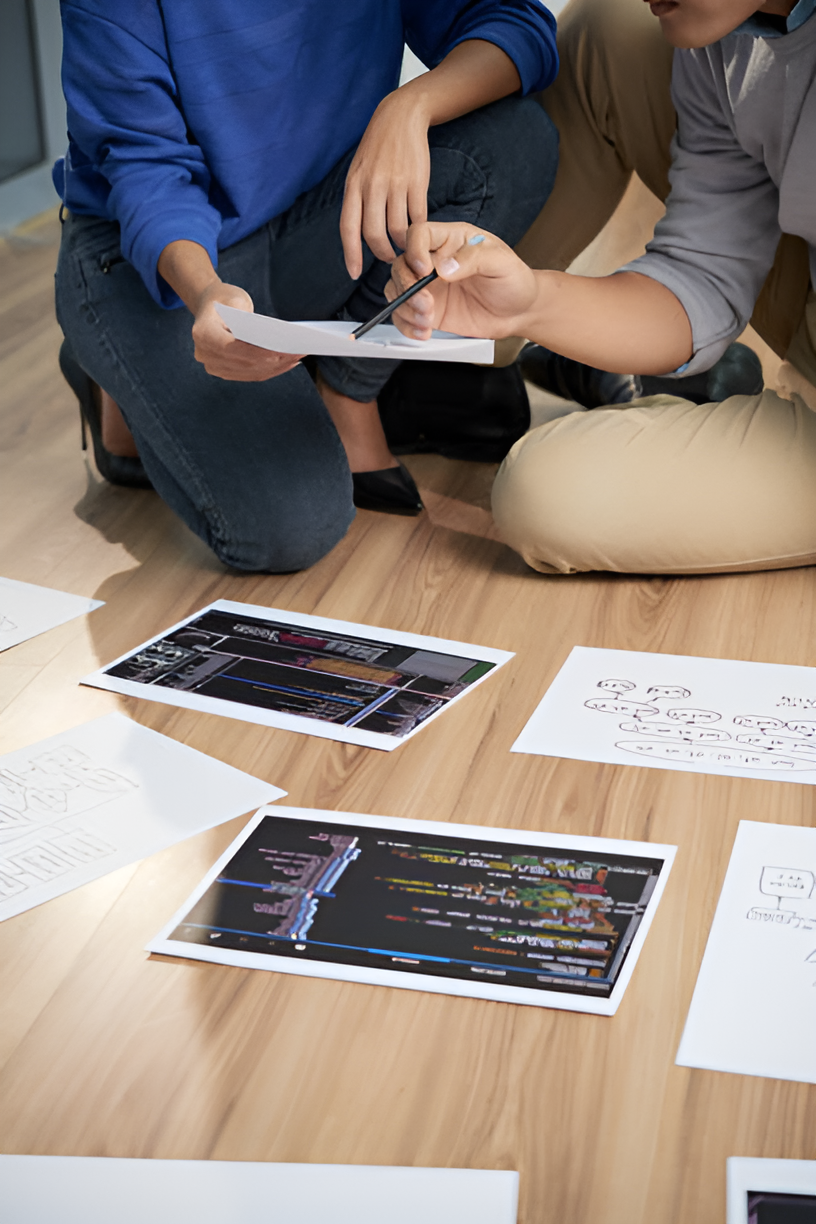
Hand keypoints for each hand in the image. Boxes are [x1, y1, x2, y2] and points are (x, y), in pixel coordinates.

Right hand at [190, 282, 303, 381]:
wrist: (210, 306)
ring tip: (296, 357)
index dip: (256, 352)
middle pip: (244, 363)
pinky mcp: (225, 372)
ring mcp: (213, 366)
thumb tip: (270, 338)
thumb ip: (248, 318)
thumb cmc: (225, 299)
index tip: (280, 351)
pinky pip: (251, 375)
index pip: (231, 347)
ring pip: (250, 372)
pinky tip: (287, 362)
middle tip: (297, 352)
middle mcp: (204, 354)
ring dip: (276, 367)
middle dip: (273, 360)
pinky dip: (270, 370)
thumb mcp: (236, 299)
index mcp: (202, 333)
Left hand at [340, 90, 430, 279]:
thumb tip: (358, 235)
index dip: (351, 254)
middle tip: (390, 260)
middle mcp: (372, 186)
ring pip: (398, 230)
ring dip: (403, 245)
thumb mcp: (358, 171)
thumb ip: (357, 200)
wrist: (400, 118)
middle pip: (374, 235)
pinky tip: (418, 231)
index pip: (348, 228)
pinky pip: (417, 217)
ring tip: (405, 247)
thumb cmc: (377, 149)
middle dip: (382, 254)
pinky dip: (418, 230)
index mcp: (354, 185)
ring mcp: (395, 184)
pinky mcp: (417, 182)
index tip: (354, 273)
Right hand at [387, 222, 539, 340]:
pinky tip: (423, 331)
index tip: (425, 271)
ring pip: (396, 291)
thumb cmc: (514, 280)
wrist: (520, 312)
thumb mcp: (501, 263)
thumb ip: (473, 259)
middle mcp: (434, 262)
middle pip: (400, 265)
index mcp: (450, 240)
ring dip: (405, 309)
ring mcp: (429, 288)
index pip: (418, 234)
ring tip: (427, 321)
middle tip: (426, 304)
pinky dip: (407, 326)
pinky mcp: (429, 311)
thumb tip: (444, 267)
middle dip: (406, 287)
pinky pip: (404, 316)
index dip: (414, 250)